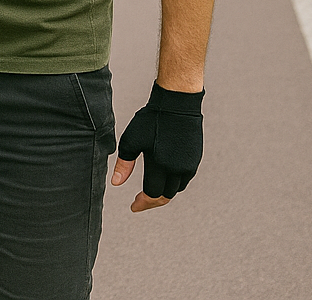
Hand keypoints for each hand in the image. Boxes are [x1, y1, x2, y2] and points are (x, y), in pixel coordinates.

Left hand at [110, 81, 203, 212]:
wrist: (177, 104)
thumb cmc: (151, 120)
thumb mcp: (131, 139)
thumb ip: (124, 164)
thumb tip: (115, 184)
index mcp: (161, 166)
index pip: (151, 194)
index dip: (141, 203)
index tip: (133, 206)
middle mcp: (178, 170)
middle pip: (165, 196)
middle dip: (152, 201)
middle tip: (140, 201)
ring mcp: (189, 166)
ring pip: (176, 189)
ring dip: (164, 193)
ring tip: (151, 191)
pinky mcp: (195, 159)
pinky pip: (184, 179)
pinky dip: (174, 184)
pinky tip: (164, 178)